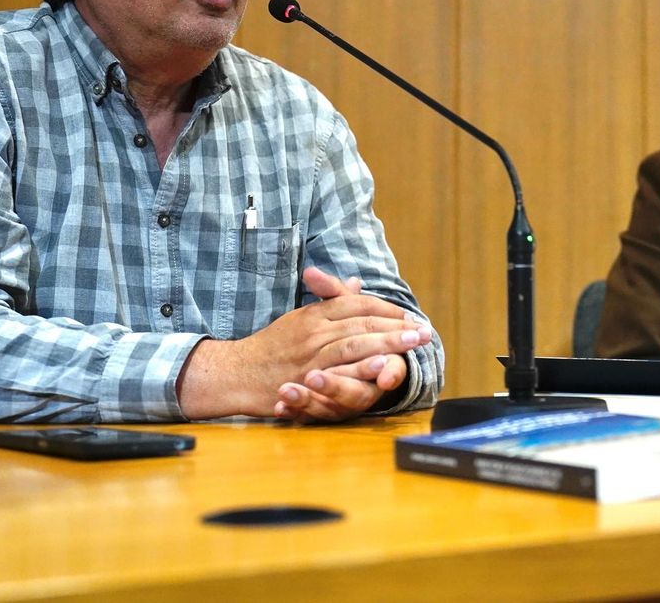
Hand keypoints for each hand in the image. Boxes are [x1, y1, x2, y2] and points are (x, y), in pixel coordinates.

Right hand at [177, 267, 431, 419]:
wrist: (236, 372)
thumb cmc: (270, 346)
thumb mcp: (300, 316)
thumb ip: (330, 300)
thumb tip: (356, 283)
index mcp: (314, 313)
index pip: (357, 304)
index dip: (385, 309)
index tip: (407, 316)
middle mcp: (314, 330)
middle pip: (363, 321)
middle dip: (396, 325)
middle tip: (423, 331)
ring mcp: (310, 353)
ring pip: (355, 343)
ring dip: (388, 342)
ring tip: (414, 343)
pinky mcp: (306, 377)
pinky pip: (338, 370)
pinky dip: (362, 367)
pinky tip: (383, 367)